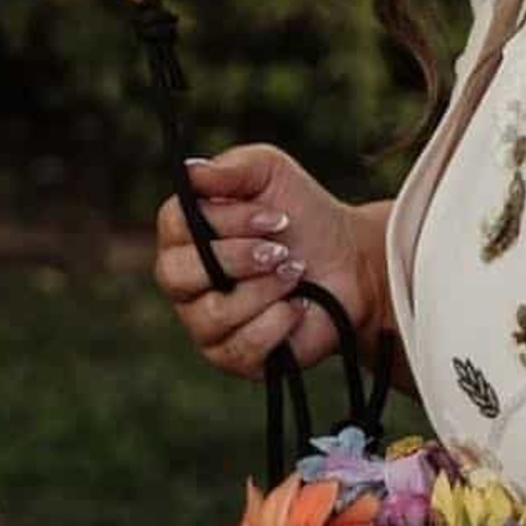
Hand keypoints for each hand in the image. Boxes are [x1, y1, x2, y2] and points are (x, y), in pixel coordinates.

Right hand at [150, 144, 382, 380]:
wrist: (351, 264)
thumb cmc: (303, 214)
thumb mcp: (270, 173)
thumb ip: (230, 169)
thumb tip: (189, 172)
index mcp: (184, 233)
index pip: (173, 224)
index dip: (222, 220)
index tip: (274, 216)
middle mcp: (184, 280)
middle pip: (175, 274)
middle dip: (236, 259)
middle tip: (281, 250)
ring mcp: (204, 322)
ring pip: (212, 313)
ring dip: (264, 289)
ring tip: (295, 274)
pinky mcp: (232, 356)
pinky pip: (240, 347)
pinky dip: (277, 323)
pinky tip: (297, 307)